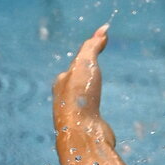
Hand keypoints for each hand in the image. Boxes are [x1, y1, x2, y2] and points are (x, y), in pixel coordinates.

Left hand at [52, 25, 115, 147]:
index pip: (76, 62)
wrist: (82, 135)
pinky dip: (95, 110)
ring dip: (88, 95)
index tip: (100, 41)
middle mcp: (64, 100)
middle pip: (76, 82)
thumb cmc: (80, 97)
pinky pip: (91, 115)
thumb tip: (103, 30)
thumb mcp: (85, 64)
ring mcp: (75, 116)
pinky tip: (96, 116)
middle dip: (85, 74)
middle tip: (92, 67)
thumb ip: (92, 46)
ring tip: (92, 91)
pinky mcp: (87, 129)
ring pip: (82, 100)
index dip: (89, 51)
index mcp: (61, 83)